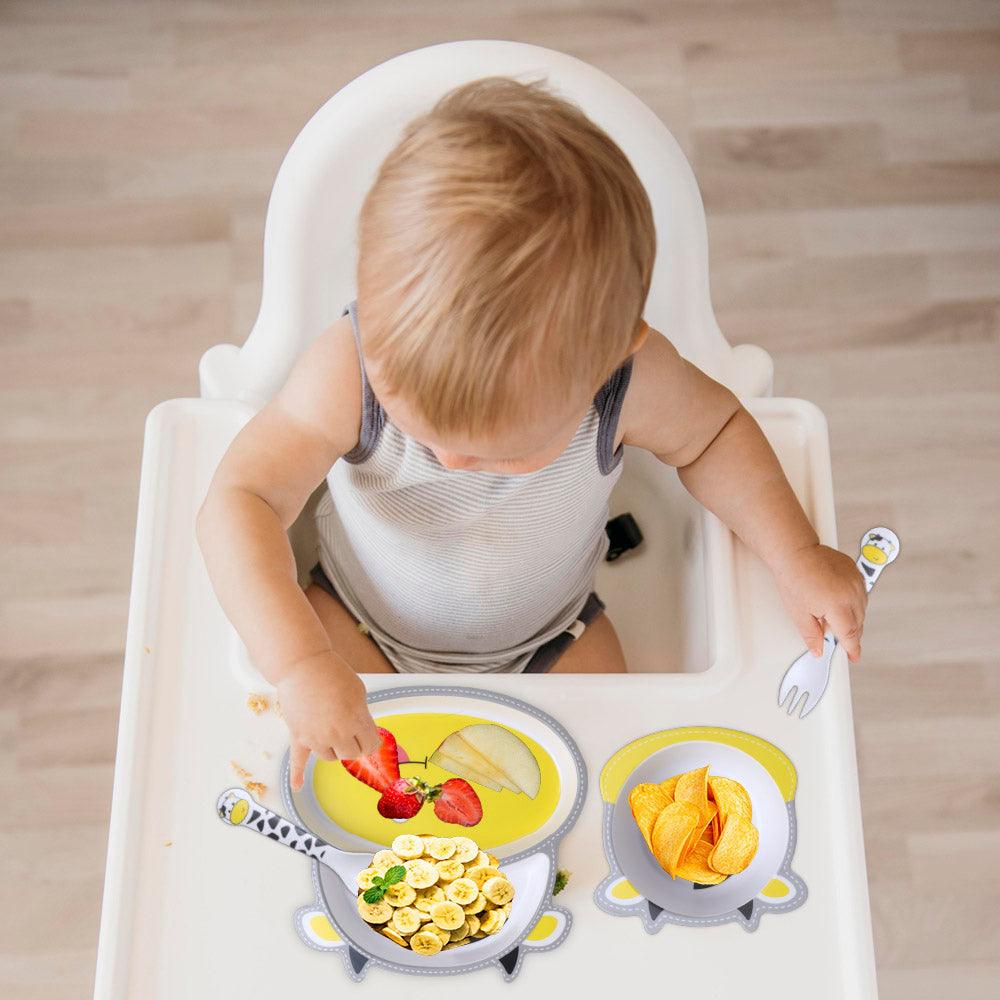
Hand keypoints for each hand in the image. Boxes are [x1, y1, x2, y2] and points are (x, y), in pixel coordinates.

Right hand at [276, 651, 380, 790]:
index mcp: (356, 721)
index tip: (368, 734)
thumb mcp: (359, 691)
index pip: (371, 745)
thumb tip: (363, 729)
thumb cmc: (333, 673)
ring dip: (333, 747)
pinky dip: (297, 775)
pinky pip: (297, 761)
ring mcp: (316, 738)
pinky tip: (297, 786)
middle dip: (354, 744)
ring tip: (330, 728)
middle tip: (351, 731)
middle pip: (351, 754)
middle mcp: (337, 734)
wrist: (303, 667)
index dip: (370, 739)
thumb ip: (362, 715)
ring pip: (330, 757)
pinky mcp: (299, 736)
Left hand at [773, 543, 867, 661]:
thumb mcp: (799, 613)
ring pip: (862, 608)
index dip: (852, 648)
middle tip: (837, 638)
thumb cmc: (793, 579)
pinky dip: (854, 602)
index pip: (850, 634)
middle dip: (850, 633)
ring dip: (853, 617)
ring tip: (833, 617)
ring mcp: (855, 581)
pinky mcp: (855, 571)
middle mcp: (850, 593)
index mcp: (837, 605)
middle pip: (857, 623)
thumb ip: (812, 635)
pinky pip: (861, 593)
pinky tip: (839, 601)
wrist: (795, 553)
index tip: (853, 656)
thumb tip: (818, 649)